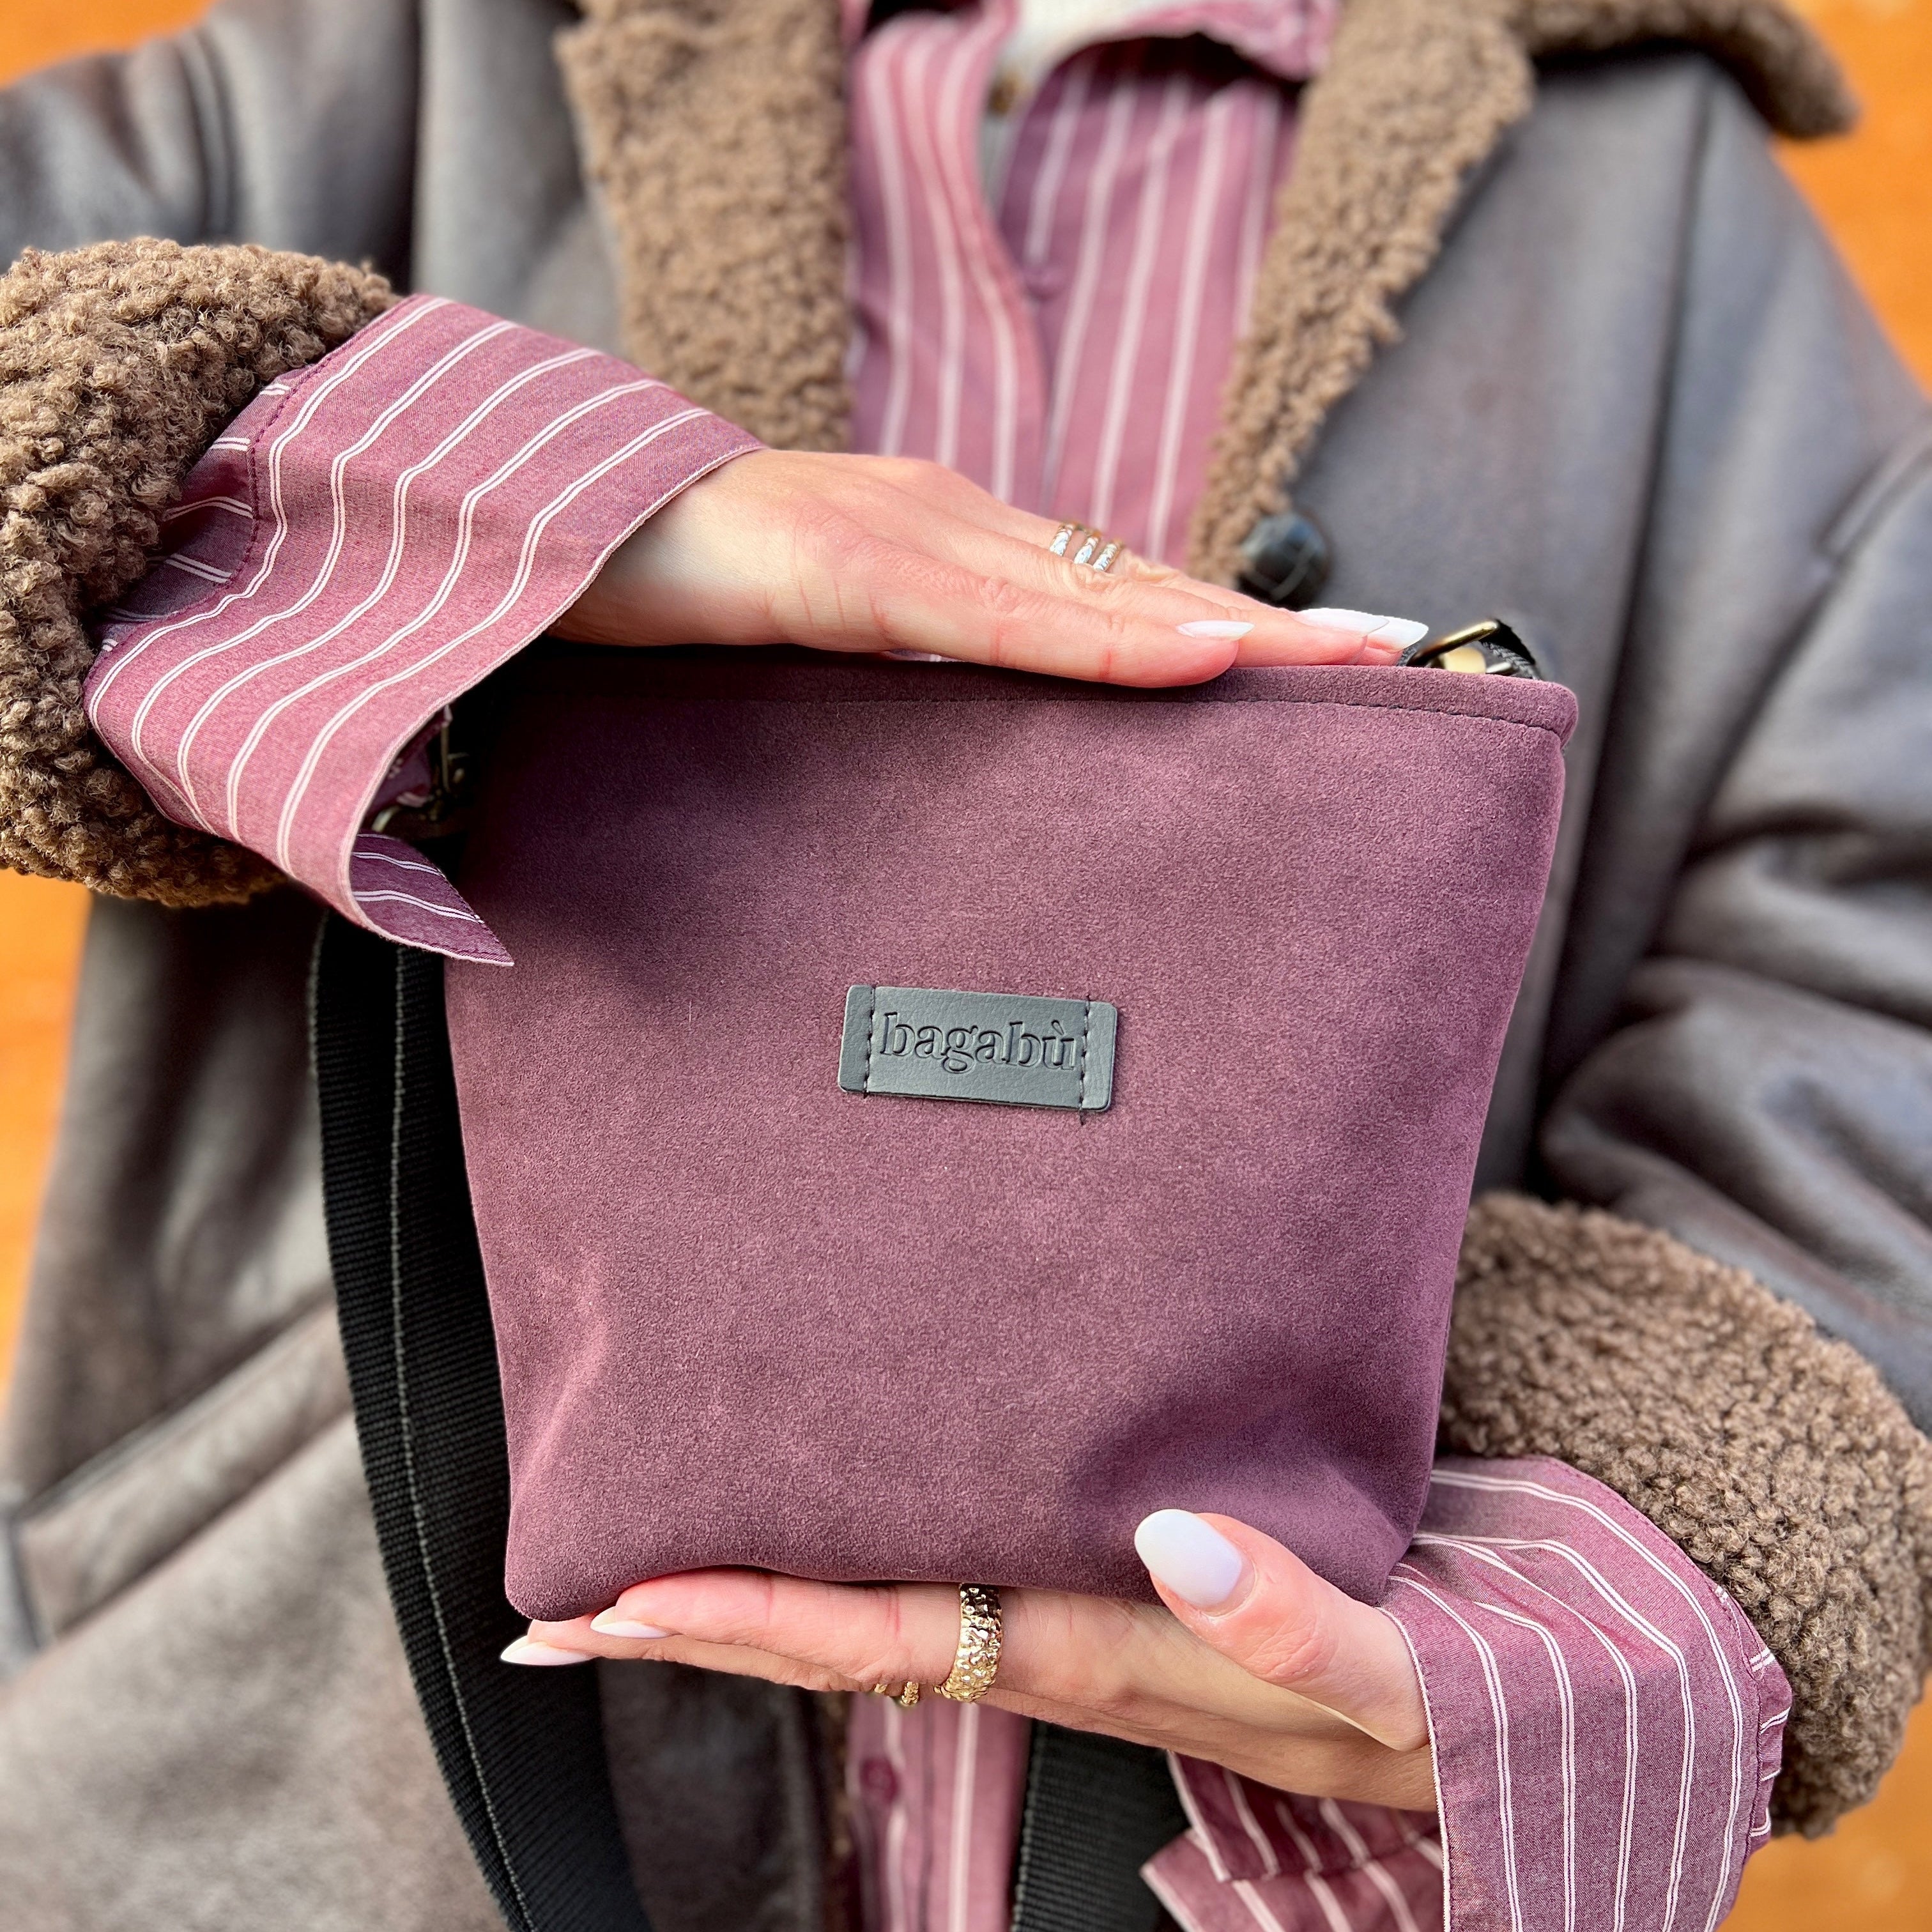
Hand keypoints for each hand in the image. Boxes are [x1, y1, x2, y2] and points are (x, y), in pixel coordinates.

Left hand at [506, 1509, 1435, 1813]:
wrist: (1442, 1734)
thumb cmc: (1399, 1703)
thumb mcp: (1377, 1671)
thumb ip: (1287, 1614)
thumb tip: (1175, 1538)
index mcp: (1078, 1653)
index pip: (875, 1639)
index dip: (745, 1621)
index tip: (621, 1602)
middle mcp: (1034, 1649)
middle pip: (825, 1646)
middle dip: (687, 1631)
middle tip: (554, 1612)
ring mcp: (1043, 1637)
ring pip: (856, 1625)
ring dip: (740, 1608)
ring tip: (634, 1576)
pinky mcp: (1071, 1609)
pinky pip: (918, 1595)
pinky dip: (829, 1581)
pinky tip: (803, 1541)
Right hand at [558, 450, 1424, 687]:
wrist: (554, 529)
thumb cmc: (692, 597)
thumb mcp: (833, 648)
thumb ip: (913, 690)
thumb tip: (988, 779)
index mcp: (955, 548)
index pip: (1116, 591)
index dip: (1225, 625)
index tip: (1330, 671)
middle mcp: (956, 525)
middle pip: (1139, 585)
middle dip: (1269, 628)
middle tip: (1395, 668)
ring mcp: (909, 535)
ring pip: (1098, 592)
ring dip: (1226, 630)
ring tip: (1346, 664)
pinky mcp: (848, 567)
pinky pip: (996, 617)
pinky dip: (1101, 645)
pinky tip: (1191, 661)